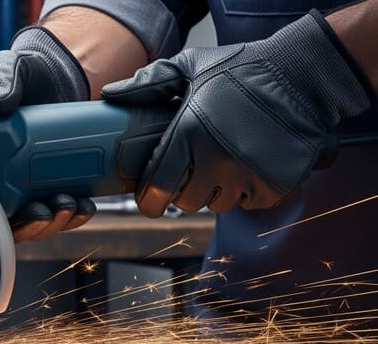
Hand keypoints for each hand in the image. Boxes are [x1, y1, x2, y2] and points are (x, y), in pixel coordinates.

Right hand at [0, 27, 95, 241]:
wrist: (58, 80)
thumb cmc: (23, 74)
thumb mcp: (7, 67)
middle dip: (16, 221)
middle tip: (40, 211)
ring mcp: (8, 181)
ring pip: (16, 220)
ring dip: (43, 224)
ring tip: (65, 204)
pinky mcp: (34, 186)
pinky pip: (45, 214)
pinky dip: (65, 218)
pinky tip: (80, 206)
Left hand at [102, 11, 371, 216]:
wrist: (303, 75)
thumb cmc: (244, 69)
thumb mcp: (191, 65)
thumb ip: (151, 82)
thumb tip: (112, 94)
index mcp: (188, 134)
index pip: (157, 188)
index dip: (150, 199)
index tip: (150, 197)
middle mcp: (216, 161)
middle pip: (187, 202)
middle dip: (187, 189)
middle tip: (196, 167)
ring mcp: (248, 176)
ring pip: (219, 205)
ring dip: (218, 190)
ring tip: (226, 160)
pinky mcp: (276, 186)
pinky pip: (250, 204)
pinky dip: (248, 191)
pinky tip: (251, 165)